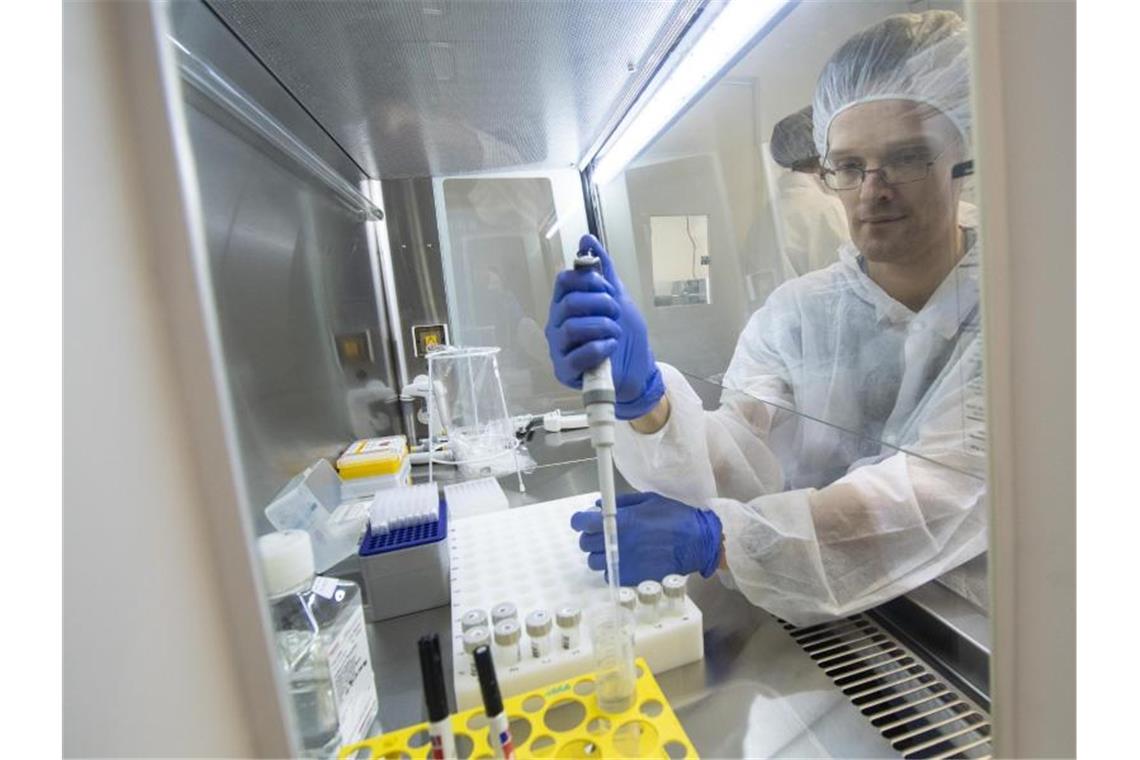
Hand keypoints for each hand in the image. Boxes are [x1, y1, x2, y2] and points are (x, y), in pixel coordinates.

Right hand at [545, 234, 665, 419]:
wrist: (638, 371)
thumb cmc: (624, 336)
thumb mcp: (619, 298)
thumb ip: (603, 269)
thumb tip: (587, 238)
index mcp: (566, 304)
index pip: (564, 280)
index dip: (590, 281)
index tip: (608, 288)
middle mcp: (558, 324)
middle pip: (569, 302)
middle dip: (601, 304)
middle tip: (615, 313)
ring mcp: (559, 348)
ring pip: (573, 327)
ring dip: (603, 327)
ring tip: (615, 333)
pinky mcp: (565, 371)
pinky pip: (579, 354)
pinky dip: (601, 348)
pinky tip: (611, 348)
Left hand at [569, 491, 722, 584]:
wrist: (697, 542)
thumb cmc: (674, 517)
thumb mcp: (647, 500)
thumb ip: (621, 503)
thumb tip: (598, 506)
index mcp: (620, 521)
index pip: (582, 522)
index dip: (579, 520)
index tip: (583, 520)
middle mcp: (617, 542)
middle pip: (585, 543)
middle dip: (590, 536)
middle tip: (601, 533)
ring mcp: (623, 562)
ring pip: (594, 562)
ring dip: (600, 554)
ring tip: (614, 548)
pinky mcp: (631, 577)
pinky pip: (610, 575)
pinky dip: (613, 568)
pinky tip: (625, 560)